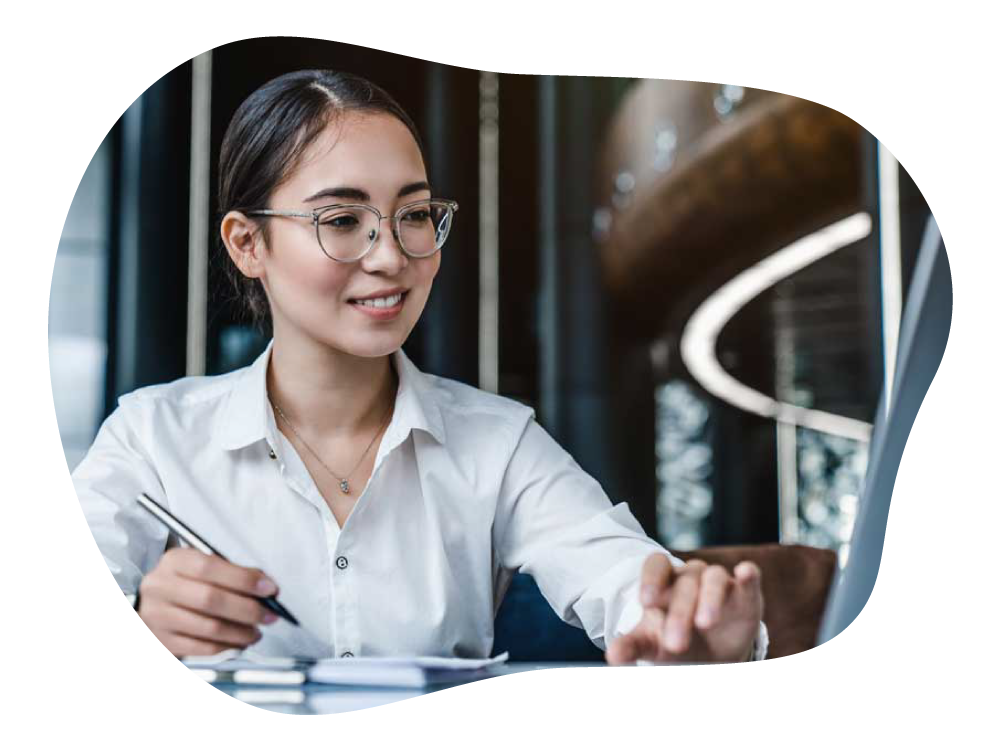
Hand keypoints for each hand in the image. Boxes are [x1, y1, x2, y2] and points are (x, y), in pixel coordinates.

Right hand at [137, 548, 281, 657]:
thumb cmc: (185, 583)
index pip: (209, 567)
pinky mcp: (162, 641)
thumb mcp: (203, 567)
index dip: (243, 579)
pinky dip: (226, 647)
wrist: (153, 604)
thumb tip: (265, 586)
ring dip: (240, 632)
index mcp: (175, 561)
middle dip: (247, 609)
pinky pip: (201, 648)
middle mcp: (161, 587)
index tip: (268, 589)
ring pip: (208, 628)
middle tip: (268, 615)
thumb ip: (233, 573)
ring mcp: (157, 616)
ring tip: (255, 632)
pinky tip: (239, 643)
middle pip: (210, 599)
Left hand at [606, 553, 763, 663]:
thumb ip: (632, 646)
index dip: (651, 578)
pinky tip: (745, 573)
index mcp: (665, 583)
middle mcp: (691, 577)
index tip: (645, 601)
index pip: (656, 565)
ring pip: (714, 577)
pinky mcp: (745, 593)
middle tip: (675, 644)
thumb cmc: (675, 641)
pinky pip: (749, 577)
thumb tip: (612, 655)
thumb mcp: (653, 645)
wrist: (712, 655)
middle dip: (679, 612)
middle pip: (684, 582)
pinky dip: (748, 574)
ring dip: (710, 598)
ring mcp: (719, 582)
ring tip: (705, 622)